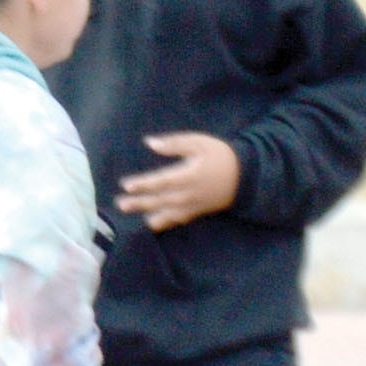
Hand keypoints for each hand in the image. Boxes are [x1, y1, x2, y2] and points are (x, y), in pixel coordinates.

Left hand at [115, 130, 240, 231]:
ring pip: (165, 213)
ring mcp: (192, 205)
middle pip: (159, 200)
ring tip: (129, 212)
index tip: (126, 185)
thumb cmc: (220, 155)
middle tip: (120, 203)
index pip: (161, 182)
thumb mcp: (199, 142)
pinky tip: (150, 222)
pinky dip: (162, 222)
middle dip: (138, 202)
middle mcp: (188, 194)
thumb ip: (175, 143)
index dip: (143, 184)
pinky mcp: (196, 211)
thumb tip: (150, 142)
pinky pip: (176, 219)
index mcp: (189, 175)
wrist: (245, 177)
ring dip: (146, 212)